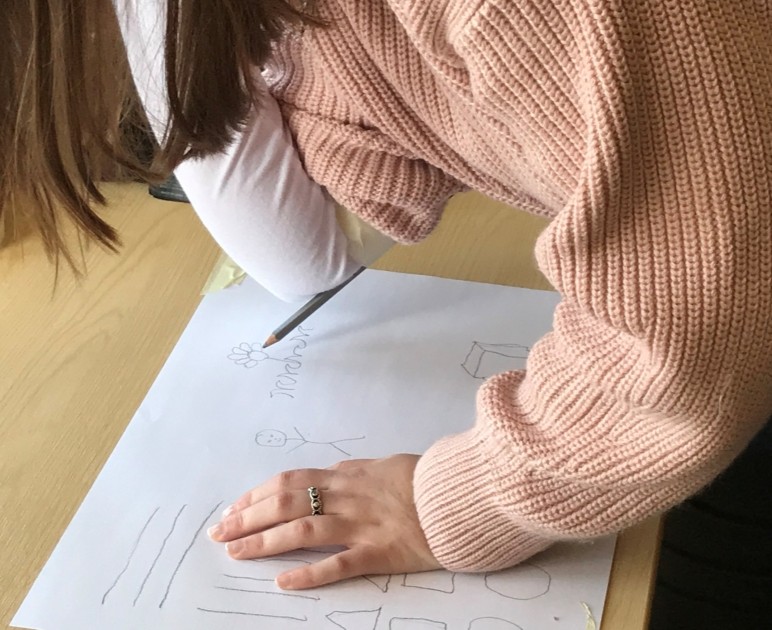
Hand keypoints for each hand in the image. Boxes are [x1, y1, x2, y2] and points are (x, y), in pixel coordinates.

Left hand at [207, 453, 440, 588]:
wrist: (459, 494)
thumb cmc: (423, 479)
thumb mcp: (382, 465)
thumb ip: (352, 472)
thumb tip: (326, 475)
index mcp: (347, 476)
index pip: (290, 481)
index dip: (257, 494)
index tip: (233, 508)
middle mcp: (347, 497)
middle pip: (286, 504)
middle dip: (248, 517)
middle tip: (220, 533)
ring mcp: (361, 525)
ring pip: (303, 531)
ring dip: (265, 542)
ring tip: (237, 553)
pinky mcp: (379, 552)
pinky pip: (339, 564)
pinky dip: (309, 574)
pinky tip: (284, 583)